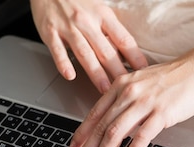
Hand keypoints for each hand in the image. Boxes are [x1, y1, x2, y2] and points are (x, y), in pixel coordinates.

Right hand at [30, 0, 147, 92]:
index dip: (135, 57)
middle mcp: (86, 21)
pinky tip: (70, 76)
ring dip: (96, 74)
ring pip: (85, 54)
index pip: (123, 39)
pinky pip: (58, 50)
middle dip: (118, 72)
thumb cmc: (76, 0)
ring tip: (105, 90)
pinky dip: (64, 63)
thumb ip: (109, 30)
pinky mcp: (49, 32)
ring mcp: (67, 27)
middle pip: (106, 51)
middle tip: (125, 88)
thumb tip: (126, 54)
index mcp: (102, 14)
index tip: (143, 72)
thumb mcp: (98, 9)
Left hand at [68, 54, 193, 146]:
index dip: (81, 134)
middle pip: (100, 126)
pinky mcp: (161, 113)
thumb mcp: (143, 84)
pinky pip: (141, 137)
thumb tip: (116, 122)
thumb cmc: (176, 78)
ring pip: (115, 132)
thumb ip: (127, 101)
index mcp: (121, 85)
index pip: (94, 114)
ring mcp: (144, 102)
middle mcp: (128, 93)